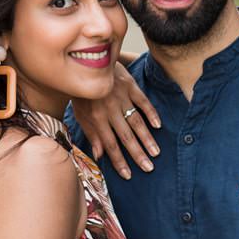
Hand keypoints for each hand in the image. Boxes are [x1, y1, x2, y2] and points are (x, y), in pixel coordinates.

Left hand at [70, 62, 160, 178]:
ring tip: (156, 153)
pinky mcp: (130, 86)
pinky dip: (151, 113)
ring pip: (136, 121)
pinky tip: (158, 126)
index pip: (109, 144)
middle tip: (148, 168)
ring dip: (147, 138)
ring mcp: (121, 97)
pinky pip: (143, 101)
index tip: (128, 175)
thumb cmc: (83, 93)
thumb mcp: (80, 114)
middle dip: (137, 154)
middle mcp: (109, 109)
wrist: (85, 63)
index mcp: (96, 118)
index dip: (118, 161)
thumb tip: (99, 156)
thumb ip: (91, 134)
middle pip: (125, 136)